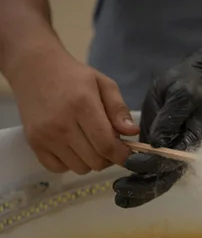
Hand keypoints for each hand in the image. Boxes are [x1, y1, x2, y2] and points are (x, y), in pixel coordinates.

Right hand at [10, 51, 138, 174]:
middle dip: (109, 157)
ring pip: (80, 168)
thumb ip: (119, 109)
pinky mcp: (33, 143)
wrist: (33, 68)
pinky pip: (59, 169)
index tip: (129, 154)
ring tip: (89, 143)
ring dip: (90, 161)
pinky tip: (72, 147)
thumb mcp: (103, 84)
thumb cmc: (73, 76)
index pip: (106, 145)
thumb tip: (132, 132)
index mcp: (82, 105)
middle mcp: (61, 124)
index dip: (122, 155)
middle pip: (95, 161)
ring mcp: (44, 136)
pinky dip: (70, 163)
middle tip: (108, 143)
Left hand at [113, 49, 201, 207]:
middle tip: (119, 189)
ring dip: (138, 190)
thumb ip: (171, 119)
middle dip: (143, 187)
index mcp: (190, 141)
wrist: (189, 81)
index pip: (172, 160)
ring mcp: (169, 154)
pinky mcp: (157, 152)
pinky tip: (120, 190)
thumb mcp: (181, 96)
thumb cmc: (186, 87)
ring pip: (157, 179)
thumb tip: (158, 143)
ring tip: (118, 196)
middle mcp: (181, 153)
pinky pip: (149, 172)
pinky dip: (136, 182)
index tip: (130, 162)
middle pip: (165, 177)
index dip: (152, 165)